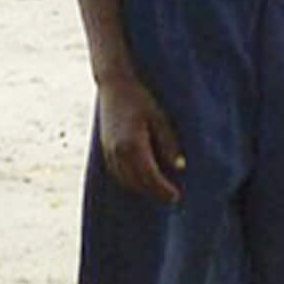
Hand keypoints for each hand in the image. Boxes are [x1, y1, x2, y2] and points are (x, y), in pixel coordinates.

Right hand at [95, 75, 183, 202]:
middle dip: (154, 192)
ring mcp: (108, 151)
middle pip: (136, 182)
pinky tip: (141, 180)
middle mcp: (117, 152)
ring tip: (159, 191)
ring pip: (124, 180)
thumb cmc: (141, 99)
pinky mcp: (105, 149)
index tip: (176, 196)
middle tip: (171, 197)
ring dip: (141, 188)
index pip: (149, 177)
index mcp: (132, 145)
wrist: (114, 85)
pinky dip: (129, 181)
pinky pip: (117, 173)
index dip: (162, 190)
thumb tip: (179, 167)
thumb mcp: (160, 118)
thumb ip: (168, 143)